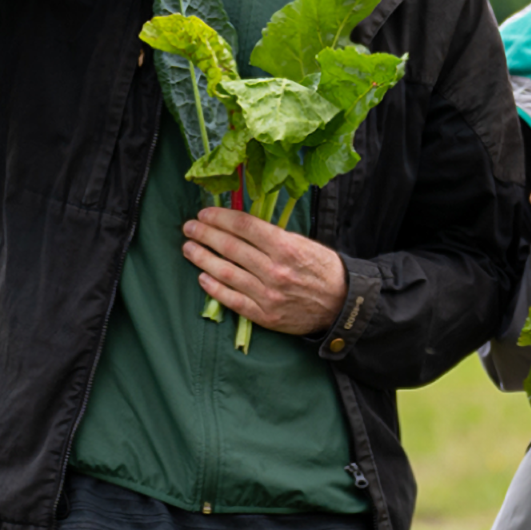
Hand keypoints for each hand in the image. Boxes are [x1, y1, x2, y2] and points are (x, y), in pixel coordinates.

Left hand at [182, 206, 348, 336]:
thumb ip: (274, 235)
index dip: (220, 218)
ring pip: (226, 273)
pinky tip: (202, 277)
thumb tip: (241, 224)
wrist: (341, 304)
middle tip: (189, 228)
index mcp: (286, 247)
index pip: (245, 227)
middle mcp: (275, 270)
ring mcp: (268, 295)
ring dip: (203, 259)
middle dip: (205, 234)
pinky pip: (232, 300)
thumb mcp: (304, 243)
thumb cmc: (322, 269)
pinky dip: (214, 288)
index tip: (205, 214)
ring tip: (189, 248)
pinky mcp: (264, 315)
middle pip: (231, 247)